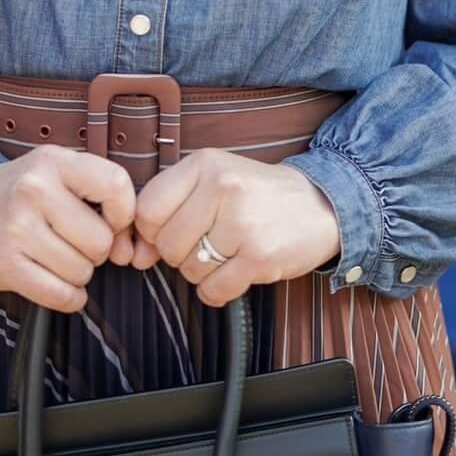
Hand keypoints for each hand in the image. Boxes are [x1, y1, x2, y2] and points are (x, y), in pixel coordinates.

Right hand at [0, 146, 136, 310]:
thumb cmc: (18, 192)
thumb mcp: (54, 171)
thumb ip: (95, 194)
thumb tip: (126, 246)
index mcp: (53, 161)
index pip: (115, 185)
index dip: (124, 213)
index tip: (113, 223)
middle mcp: (34, 190)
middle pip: (99, 240)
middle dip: (95, 250)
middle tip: (75, 242)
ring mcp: (17, 229)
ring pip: (81, 271)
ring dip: (77, 273)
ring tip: (56, 257)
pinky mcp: (4, 265)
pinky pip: (60, 295)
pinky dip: (67, 297)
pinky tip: (56, 282)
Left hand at [126, 150, 343, 304]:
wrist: (319, 205)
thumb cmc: (257, 194)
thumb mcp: (214, 180)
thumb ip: (171, 208)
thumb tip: (136, 254)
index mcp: (205, 164)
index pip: (148, 209)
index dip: (151, 231)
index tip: (167, 233)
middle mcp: (223, 188)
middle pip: (166, 244)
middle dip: (180, 253)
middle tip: (207, 242)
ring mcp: (242, 223)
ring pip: (189, 269)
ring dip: (202, 272)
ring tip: (227, 252)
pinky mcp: (260, 256)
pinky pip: (214, 290)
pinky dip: (218, 290)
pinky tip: (235, 272)